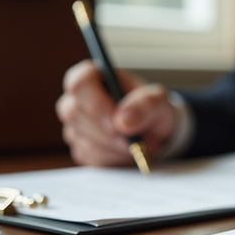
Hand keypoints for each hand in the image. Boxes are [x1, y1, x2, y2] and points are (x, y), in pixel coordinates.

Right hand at [55, 60, 176, 165]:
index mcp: (94, 77)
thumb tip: (123, 121)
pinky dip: (112, 157)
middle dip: (107, 130)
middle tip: (131, 138)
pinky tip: (125, 150)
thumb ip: (146, 105)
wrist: (154, 134)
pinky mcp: (79, 148)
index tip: (115, 118)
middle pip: (74, 114)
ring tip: (134, 142)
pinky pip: (89, 156)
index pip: (79, 83)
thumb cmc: (152, 110)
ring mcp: (75, 125)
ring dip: (113, 146)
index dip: (94, 102)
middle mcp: (77, 100)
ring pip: (82, 139)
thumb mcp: (159, 102)